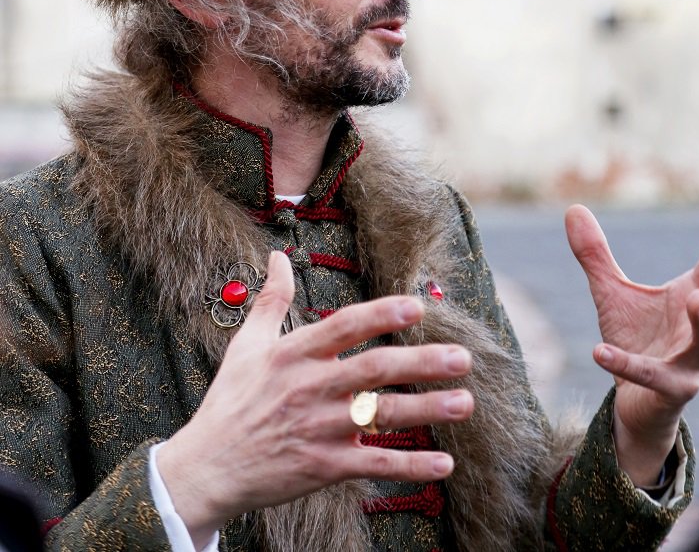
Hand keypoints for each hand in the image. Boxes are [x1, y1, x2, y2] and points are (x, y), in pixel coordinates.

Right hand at [157, 251, 473, 548]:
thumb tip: (277, 255)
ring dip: (427, 411)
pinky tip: (444, 464)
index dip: (380, 315)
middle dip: (421, 363)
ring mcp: (321, 429)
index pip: (344, 327)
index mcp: (295, 354)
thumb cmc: (230, 401)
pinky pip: (375, 465)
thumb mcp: (247, 344)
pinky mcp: (325, 466)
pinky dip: (411, 466)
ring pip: (382, 416)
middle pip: (374, 370)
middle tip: (461, 357)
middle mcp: (312, 388)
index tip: (415, 307)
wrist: (208, 468)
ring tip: (465, 402)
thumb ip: (271, 299)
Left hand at [566, 205, 698, 485]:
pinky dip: (625, 363)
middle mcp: (698, 327)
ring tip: (697, 299)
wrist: (635, 400)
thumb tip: (573, 209)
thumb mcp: (611, 292)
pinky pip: (650, 376)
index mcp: (692, 296)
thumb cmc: (635, 338)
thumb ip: (595, 254)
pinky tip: (598, 352)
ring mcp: (690, 360)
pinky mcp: (670, 388)